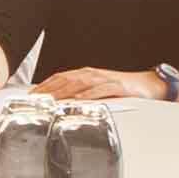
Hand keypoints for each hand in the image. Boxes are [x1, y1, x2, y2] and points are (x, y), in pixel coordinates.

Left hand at [36, 66, 159, 102]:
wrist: (146, 84)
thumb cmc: (121, 89)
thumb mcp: (97, 90)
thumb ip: (80, 94)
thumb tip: (61, 103)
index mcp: (85, 74)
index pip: (60, 77)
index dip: (45, 85)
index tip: (32, 95)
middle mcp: (92, 74)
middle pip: (66, 79)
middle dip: (49, 89)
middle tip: (36, 99)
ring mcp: (104, 79)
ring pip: (80, 83)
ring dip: (64, 91)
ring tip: (51, 99)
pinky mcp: (117, 87)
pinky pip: (101, 90)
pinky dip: (89, 94)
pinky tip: (80, 99)